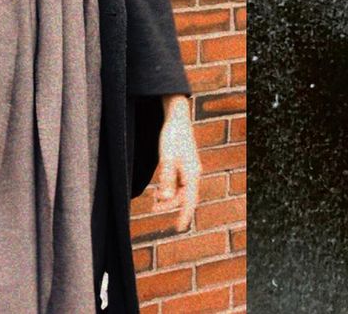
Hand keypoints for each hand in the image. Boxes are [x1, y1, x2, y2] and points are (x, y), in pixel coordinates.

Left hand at [151, 94, 200, 231]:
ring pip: (182, 190)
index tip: (179, 228)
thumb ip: (167, 180)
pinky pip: (180, 182)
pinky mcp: (185, 164)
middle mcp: (194, 173)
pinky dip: (170, 188)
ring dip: (169, 197)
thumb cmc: (172, 137)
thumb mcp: (166, 159)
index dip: (185, 215)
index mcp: (192, 173)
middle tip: (153, 208)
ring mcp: (190, 168)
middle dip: (171, 205)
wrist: (177, 118)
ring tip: (154, 200)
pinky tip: (160, 189)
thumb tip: (167, 199)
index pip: (190, 200)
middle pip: (185, 197)